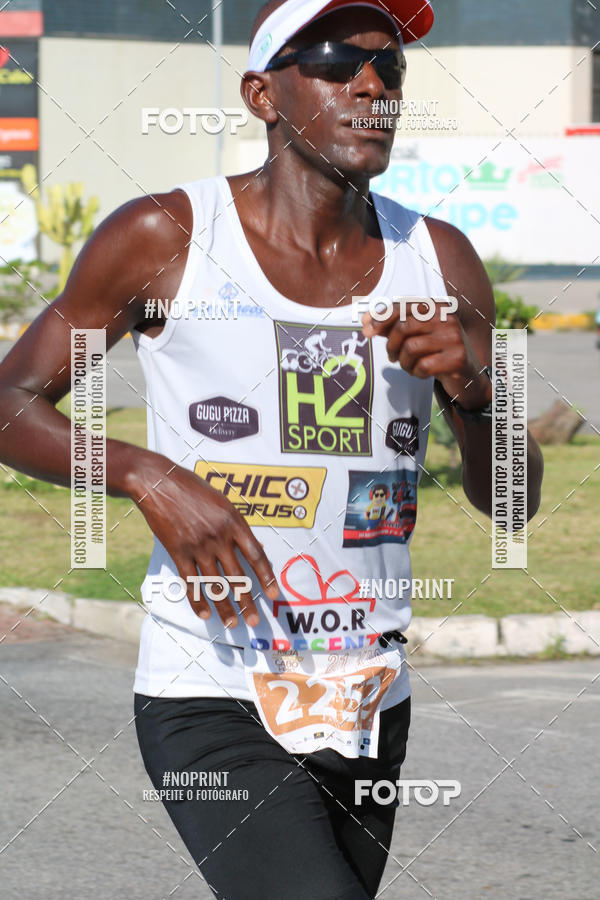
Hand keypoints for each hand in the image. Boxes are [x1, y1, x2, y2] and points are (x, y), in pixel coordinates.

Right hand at [128, 456, 278, 628]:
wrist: (160, 483)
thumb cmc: (193, 488)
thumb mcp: (223, 501)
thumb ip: (238, 525)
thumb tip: (256, 547)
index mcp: (234, 522)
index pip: (257, 555)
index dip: (266, 577)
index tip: (274, 594)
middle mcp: (219, 536)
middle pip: (238, 577)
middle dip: (247, 602)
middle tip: (254, 621)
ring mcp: (198, 546)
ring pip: (215, 585)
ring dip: (225, 608)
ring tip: (233, 624)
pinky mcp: (178, 552)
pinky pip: (191, 583)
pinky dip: (198, 601)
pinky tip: (205, 614)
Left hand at [362, 300, 490, 409]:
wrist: (466, 375)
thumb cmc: (436, 352)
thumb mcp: (416, 335)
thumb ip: (393, 326)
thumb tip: (365, 322)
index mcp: (438, 306)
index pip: (403, 306)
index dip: (381, 317)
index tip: (366, 330)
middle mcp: (448, 318)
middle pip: (404, 327)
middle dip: (391, 345)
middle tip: (392, 357)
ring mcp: (455, 338)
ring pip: (411, 348)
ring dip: (404, 362)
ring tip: (409, 366)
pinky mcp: (458, 358)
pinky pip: (423, 366)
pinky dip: (417, 373)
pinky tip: (422, 373)